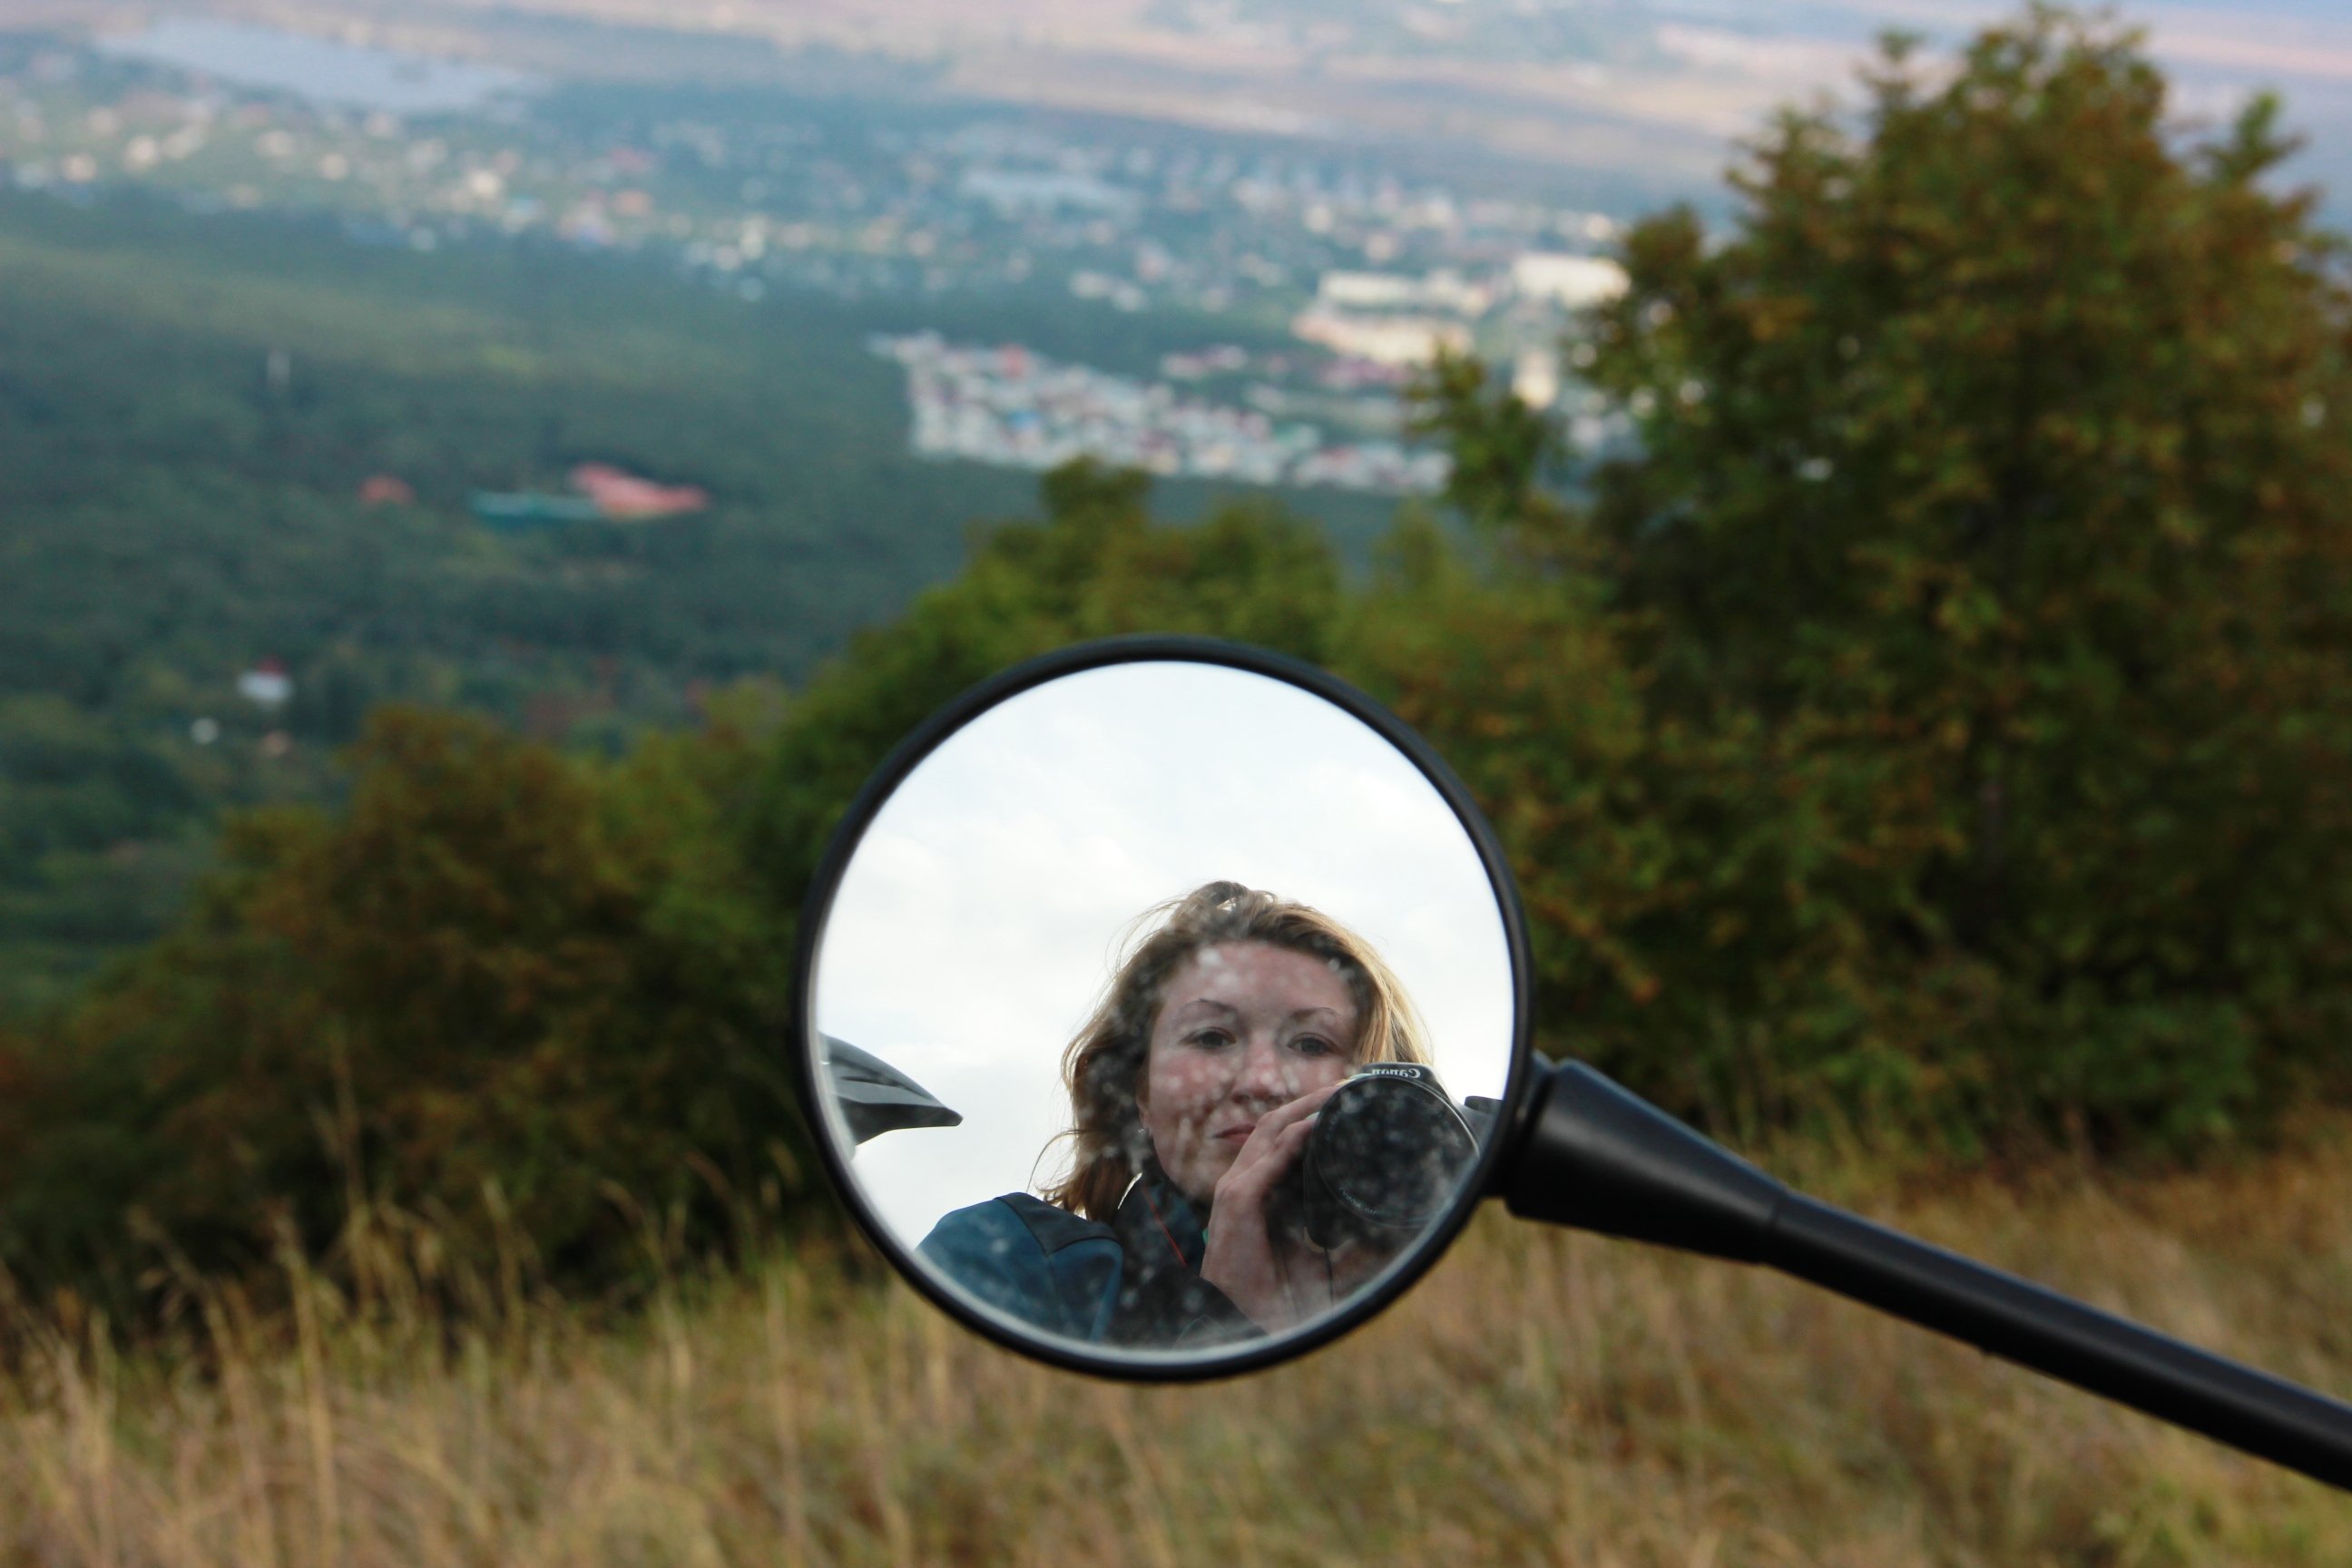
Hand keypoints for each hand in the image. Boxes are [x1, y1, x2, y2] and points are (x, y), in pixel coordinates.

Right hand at [1197, 1081, 1346, 1333]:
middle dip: (1308, 1100)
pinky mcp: (1239, 1200)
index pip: (1278, 1137)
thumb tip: (1386, 1225)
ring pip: (1271, 1130)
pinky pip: (1268, 1158)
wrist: (1246, 1322)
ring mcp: (1235, 1188)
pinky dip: (1293, 1136)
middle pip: (1274, 1123)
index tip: (1340, 1102)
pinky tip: (1317, 1123)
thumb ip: (1341, 1233)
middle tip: (1345, 1085)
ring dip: (1305, 1108)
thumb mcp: (1316, 1254)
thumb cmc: (1274, 1292)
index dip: (1305, 1114)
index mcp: (1253, 1190)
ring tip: (1336, 1093)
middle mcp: (1241, 1182)